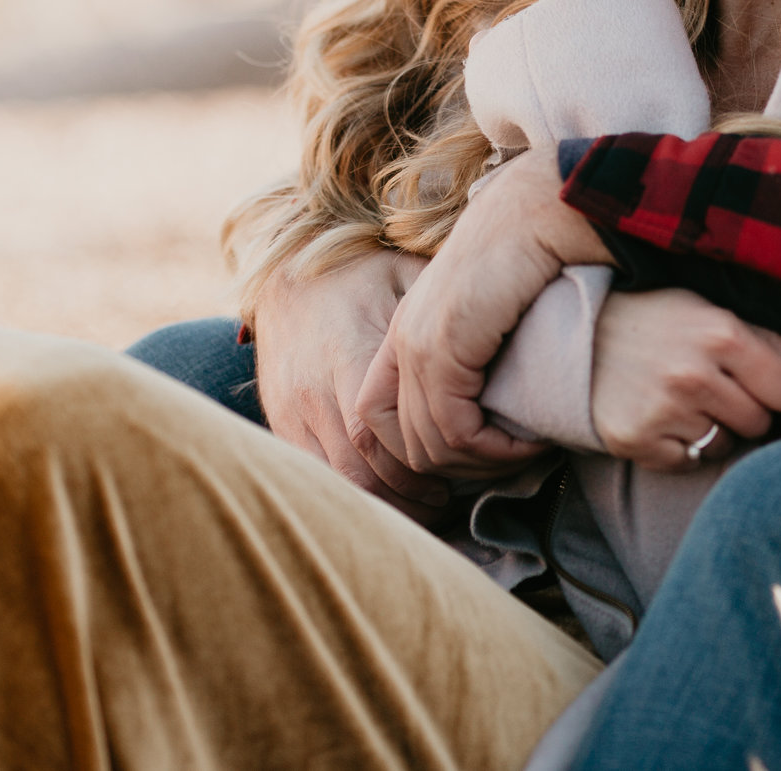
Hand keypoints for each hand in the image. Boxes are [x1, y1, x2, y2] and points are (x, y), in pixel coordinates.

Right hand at [252, 247, 449, 521]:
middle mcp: (314, 389)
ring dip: (385, 502)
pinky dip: (354, 493)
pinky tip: (388, 499)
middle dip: (409, 494)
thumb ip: (438, 315)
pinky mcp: (281, 422)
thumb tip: (500, 334)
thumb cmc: (360, 274)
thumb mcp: (403, 277)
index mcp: (348, 354)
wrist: (285, 273)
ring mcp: (292, 410)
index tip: (460, 470)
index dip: (420, 461)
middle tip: (452, 500)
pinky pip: (315, 473)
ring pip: (339, 479)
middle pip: (361, 466)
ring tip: (427, 506)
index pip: (378, 431)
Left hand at [365, 148, 611, 474]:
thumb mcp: (487, 314)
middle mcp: (400, 342)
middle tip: (509, 465)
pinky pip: (456, 431)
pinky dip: (495, 450)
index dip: (421, 453)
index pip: (377, 419)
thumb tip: (487, 411)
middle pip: (401, 445)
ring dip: (483, 464)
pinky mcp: (444, 348)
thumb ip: (473, 358)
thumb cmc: (527, 257)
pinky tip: (529, 441)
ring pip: (429, 446)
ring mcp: (417, 345)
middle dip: (457, 470)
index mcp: (403, 333)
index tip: (476, 458)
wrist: (536, 211)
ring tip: (526, 453)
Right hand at [590, 288, 780, 471]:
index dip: (775, 387)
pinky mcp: (636, 441)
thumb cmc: (659, 320)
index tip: (751, 376)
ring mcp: (663, 410)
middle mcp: (693, 373)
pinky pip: (687, 462)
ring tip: (683, 399)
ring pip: (724, 445)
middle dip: (744, 408)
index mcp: (721, 334)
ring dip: (711, 429)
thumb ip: (774, 345)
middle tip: (711, 385)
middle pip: (759, 422)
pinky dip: (680, 447)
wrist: (576, 335)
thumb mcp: (714, 316)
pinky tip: (662, 418)